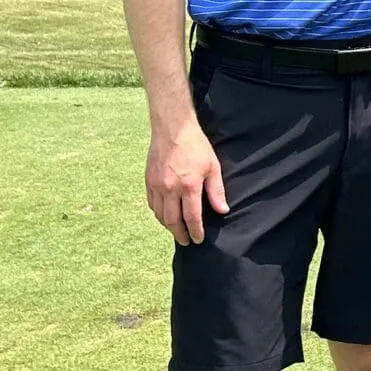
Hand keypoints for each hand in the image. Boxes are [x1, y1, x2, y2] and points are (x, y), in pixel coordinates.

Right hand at [147, 111, 228, 244]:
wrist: (172, 129)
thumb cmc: (196, 146)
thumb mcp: (213, 167)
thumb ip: (216, 191)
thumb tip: (222, 210)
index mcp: (189, 186)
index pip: (191, 217)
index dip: (195, 231)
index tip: (198, 240)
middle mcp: (170, 188)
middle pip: (172, 220)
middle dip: (180, 234)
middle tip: (186, 242)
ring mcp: (157, 185)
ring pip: (159, 214)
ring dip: (168, 226)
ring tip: (176, 231)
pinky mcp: (148, 180)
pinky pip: (152, 203)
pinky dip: (158, 213)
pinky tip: (164, 215)